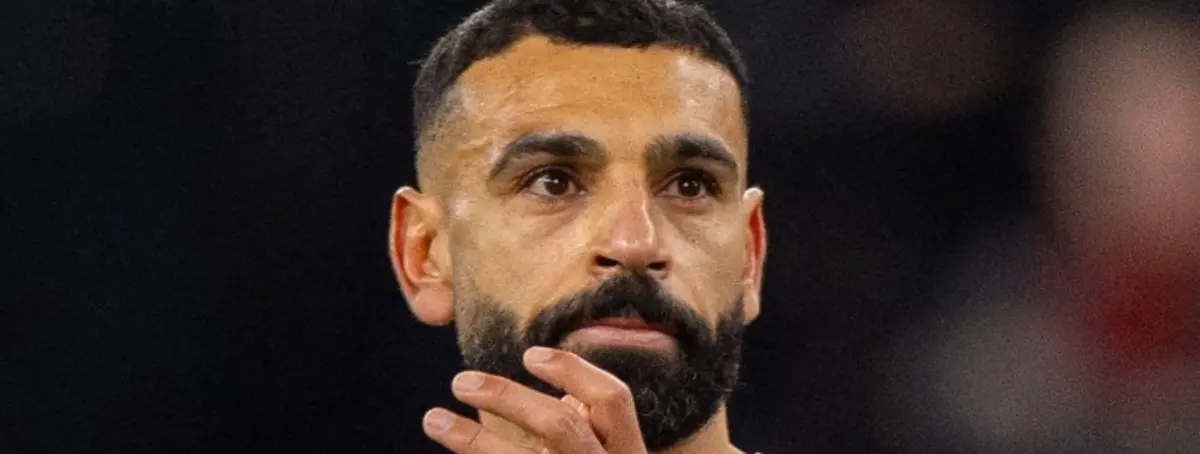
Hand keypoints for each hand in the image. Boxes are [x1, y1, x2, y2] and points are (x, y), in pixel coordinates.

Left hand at [422, 346, 647, 453]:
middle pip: (562, 425)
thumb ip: (588, 428)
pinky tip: (454, 445)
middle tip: (460, 380)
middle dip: (508, 397)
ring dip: (473, 439)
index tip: (528, 355)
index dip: (572, 370)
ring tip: (433, 418)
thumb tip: (560, 385)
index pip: (612, 399)